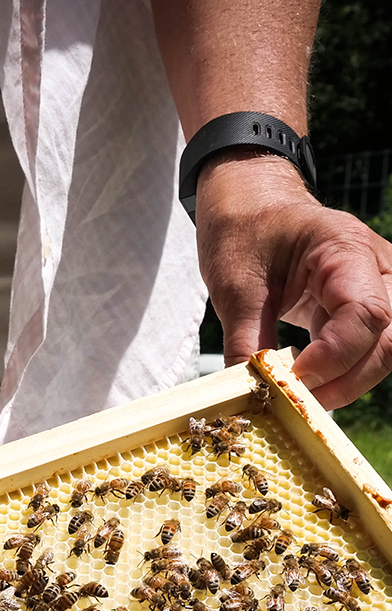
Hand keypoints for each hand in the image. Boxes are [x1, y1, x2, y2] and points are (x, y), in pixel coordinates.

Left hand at [195, 152, 391, 407]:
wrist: (252, 210)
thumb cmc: (245, 234)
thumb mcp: (234, 287)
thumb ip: (246, 341)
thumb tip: (249, 394)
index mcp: (345, 250)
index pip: (366, 313)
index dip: (334, 357)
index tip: (293, 380)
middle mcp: (377, 268)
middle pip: (390, 338)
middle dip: (348, 379)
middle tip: (298, 401)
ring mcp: (377, 287)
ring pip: (388, 348)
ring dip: (350, 381)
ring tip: (302, 397)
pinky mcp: (363, 308)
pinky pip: (370, 348)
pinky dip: (344, 374)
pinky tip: (309, 385)